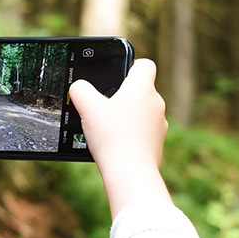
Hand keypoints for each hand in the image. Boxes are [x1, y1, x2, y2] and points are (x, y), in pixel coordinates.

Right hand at [70, 59, 171, 217]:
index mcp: (142, 88)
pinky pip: (143, 134)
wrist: (130, 172)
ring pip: (143, 113)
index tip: (118, 75)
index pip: (144, 65)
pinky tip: (116, 145)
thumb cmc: (111, 136)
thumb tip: (78, 87)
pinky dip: (132, 136)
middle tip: (105, 106)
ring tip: (108, 128)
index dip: (131, 65)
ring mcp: (160, 125)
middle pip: (141, 91)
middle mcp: (156, 104)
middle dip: (124, 96)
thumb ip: (80, 90)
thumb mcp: (87, 107)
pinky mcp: (157, 144)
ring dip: (128, 117)